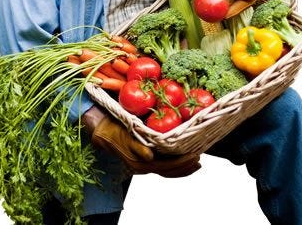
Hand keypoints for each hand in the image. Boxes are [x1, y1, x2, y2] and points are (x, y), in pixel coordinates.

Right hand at [84, 107, 200, 177]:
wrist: (102, 131)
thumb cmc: (114, 130)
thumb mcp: (125, 136)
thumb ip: (137, 147)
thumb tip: (150, 157)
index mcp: (140, 162)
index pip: (166, 166)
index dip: (182, 163)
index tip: (194, 155)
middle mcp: (144, 166)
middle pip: (169, 171)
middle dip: (186, 166)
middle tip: (199, 158)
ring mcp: (144, 163)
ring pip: (167, 170)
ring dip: (182, 167)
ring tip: (196, 162)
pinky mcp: (144, 158)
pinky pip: (163, 165)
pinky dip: (174, 164)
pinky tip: (181, 158)